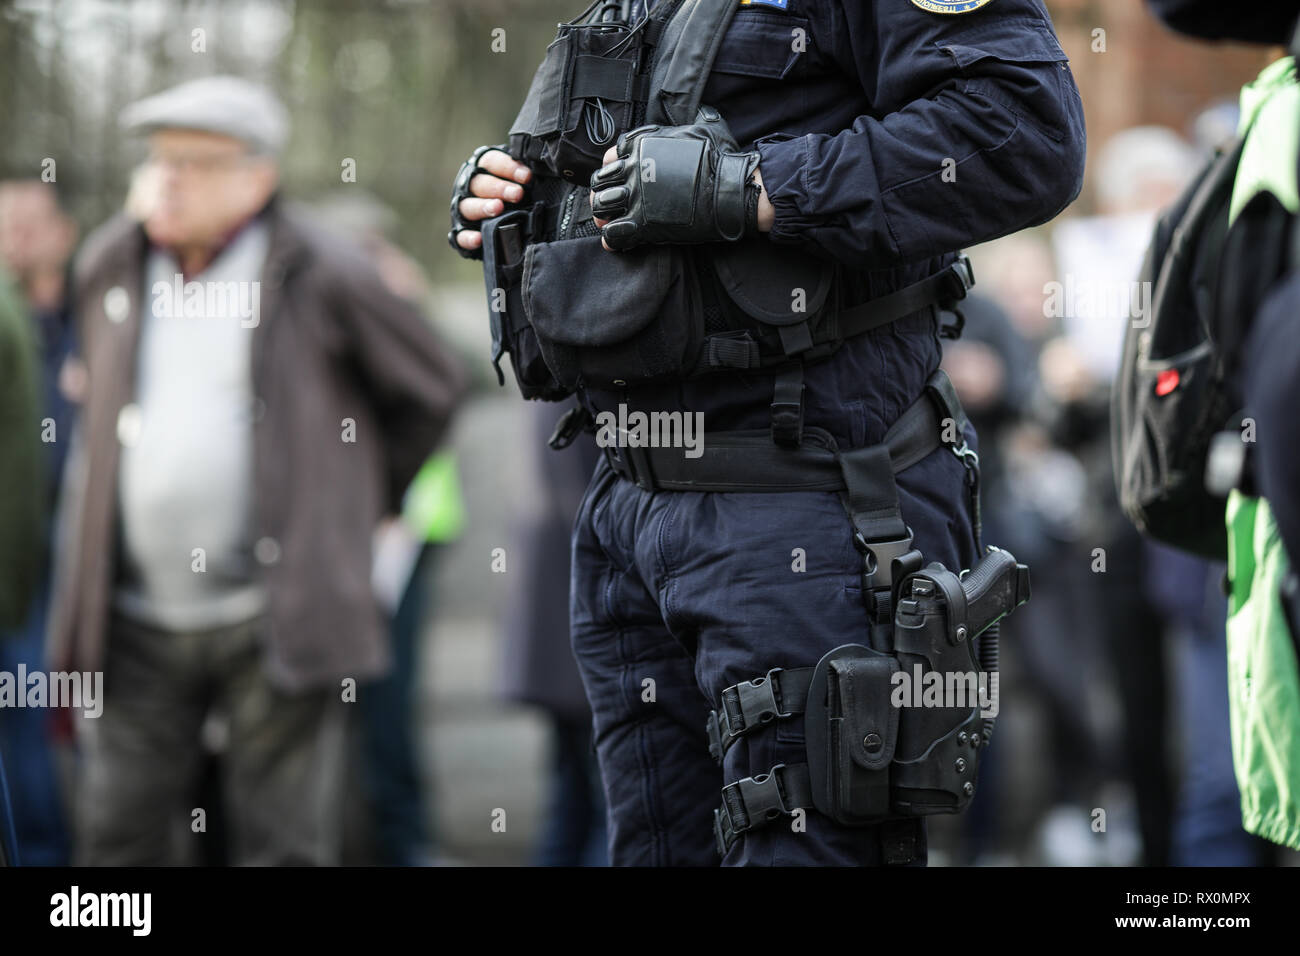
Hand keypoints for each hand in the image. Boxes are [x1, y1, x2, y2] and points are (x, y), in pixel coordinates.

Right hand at [448, 146, 532, 258]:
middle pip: (480, 183)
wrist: (506, 223)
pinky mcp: (461, 233)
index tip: (527, 177)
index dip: (509, 167)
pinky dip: (468, 238)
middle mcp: (471, 188)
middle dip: (499, 188)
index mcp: (485, 169)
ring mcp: (464, 210)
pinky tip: (479, 239)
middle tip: (517, 194)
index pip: (492, 162)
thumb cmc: (516, 195)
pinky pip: (461, 236)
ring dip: (483, 207)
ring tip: (498, 209)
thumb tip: (545, 171)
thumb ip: (527, 177)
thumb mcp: (522, 183)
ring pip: (468, 206)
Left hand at [587, 108, 764, 251]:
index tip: (619, 176)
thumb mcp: (705, 125)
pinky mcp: (644, 224)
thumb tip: (702, 109)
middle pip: (600, 181)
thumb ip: (693, 119)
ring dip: (603, 214)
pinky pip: (613, 233)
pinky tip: (618, 239)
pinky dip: (612, 238)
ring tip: (610, 219)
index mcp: (642, 145)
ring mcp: (636, 197)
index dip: (612, 167)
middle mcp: (634, 169)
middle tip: (611, 200)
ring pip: (601, 205)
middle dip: (602, 190)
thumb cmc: (720, 159)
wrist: (730, 190)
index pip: (610, 155)